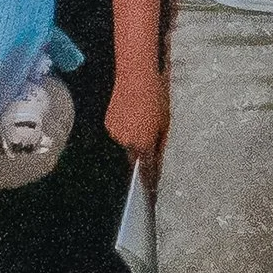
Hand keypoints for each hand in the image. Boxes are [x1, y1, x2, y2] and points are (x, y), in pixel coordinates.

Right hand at [106, 68, 168, 182]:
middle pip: (134, 159)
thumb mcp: (165, 123)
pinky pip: (119, 133)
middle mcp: (125, 143)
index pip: (147, 171)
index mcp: (143, 144)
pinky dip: (126, 130)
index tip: (151, 198)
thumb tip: (155, 160)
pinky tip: (132, 115)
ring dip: (134, 140)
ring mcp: (113, 133)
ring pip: (126, 145)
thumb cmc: (157, 97)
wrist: (137, 74)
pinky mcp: (107, 123)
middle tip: (150, 145)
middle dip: (141, 158)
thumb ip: (159, 145)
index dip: (149, 185)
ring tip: (143, 121)